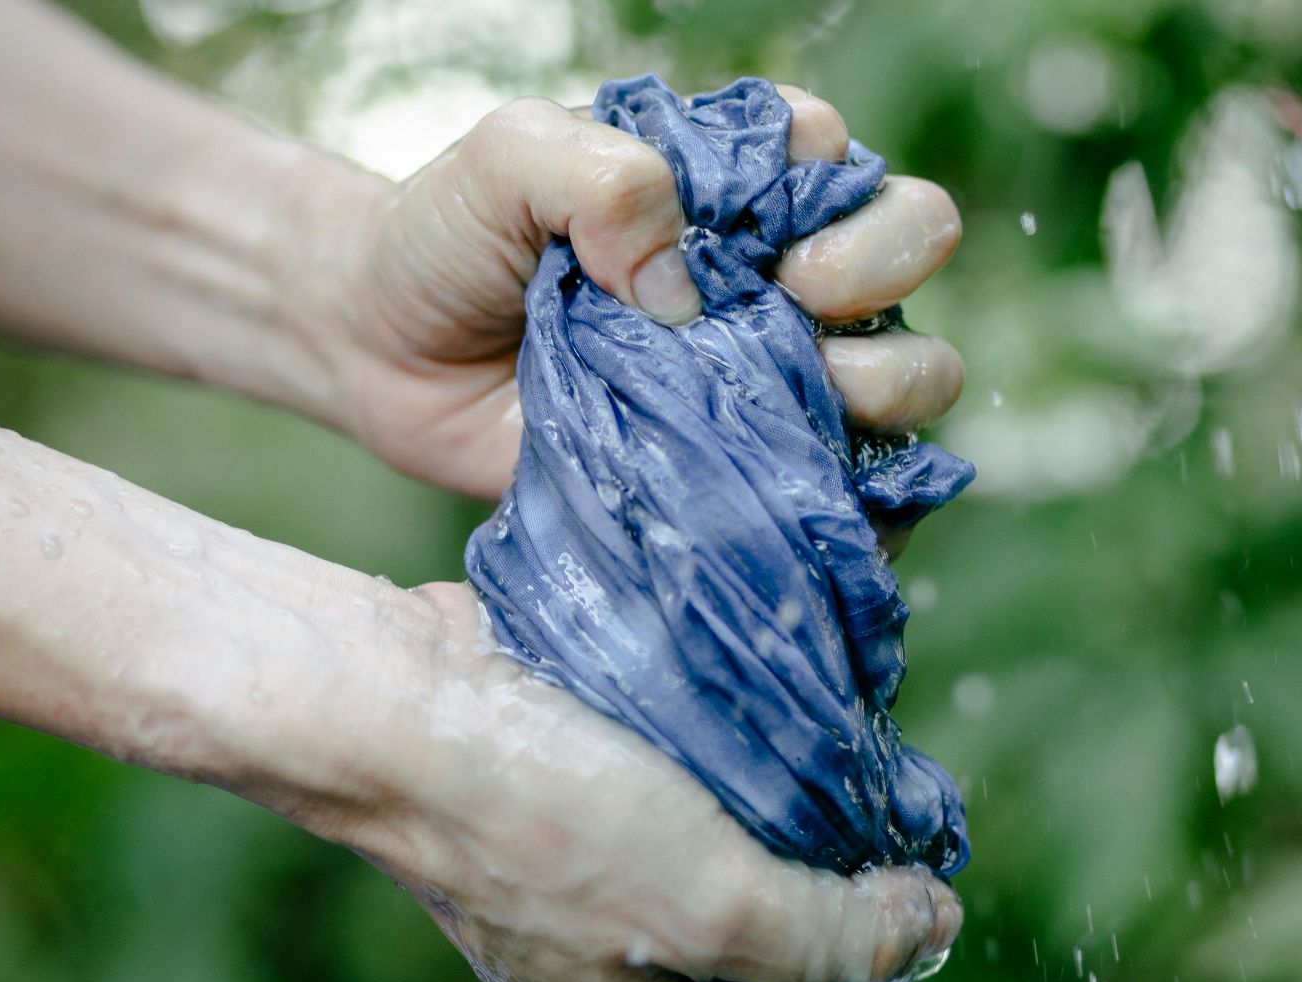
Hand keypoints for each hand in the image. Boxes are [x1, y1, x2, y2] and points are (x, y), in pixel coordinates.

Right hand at [228, 579, 960, 981]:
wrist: (401, 700)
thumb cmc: (537, 820)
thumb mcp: (713, 904)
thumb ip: (833, 937)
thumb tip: (927, 925)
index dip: (858, 958)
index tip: (899, 882)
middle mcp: (611, 970)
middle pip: (761, 936)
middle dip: (819, 872)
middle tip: (864, 802)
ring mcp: (589, 878)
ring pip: (727, 850)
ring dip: (776, 801)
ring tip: (818, 748)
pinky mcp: (579, 793)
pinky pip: (683, 785)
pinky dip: (724, 752)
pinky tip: (752, 710)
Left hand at [296, 87, 966, 498]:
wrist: (387, 355)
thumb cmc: (450, 238)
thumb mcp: (508, 160)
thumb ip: (603, 176)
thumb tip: (689, 285)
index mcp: (736, 176)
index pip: (840, 160)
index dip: (824, 191)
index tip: (749, 234)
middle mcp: (777, 268)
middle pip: (914, 246)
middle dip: (878, 271)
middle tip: (792, 300)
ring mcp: (774, 375)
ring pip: (911, 373)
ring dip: (882, 386)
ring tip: (800, 402)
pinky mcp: (749, 473)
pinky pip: (852, 492)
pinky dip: (856, 501)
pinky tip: (802, 497)